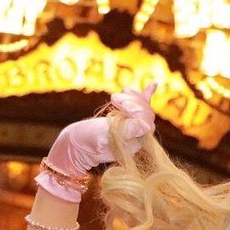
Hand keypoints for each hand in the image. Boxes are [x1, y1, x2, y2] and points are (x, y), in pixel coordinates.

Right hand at [35, 82, 157, 201]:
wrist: (76, 144)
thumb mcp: (102, 135)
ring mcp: (132, 129)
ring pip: (143, 109)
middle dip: (133, 102)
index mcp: (133, 143)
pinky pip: (139, 108)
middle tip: (114, 97)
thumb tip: (147, 126)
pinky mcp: (126, 122)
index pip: (145, 122)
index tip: (114, 100)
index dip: (134, 109)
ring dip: (134, 97)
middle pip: (146, 115)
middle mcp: (136, 137)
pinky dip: (146, 95)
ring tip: (120, 93)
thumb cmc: (86, 141)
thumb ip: (124, 131)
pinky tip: (153, 84)